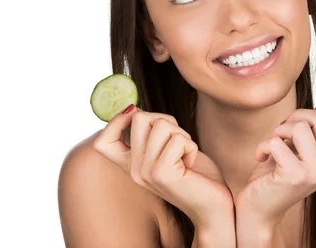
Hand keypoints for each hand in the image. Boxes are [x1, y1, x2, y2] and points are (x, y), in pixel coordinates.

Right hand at [93, 105, 233, 228]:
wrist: (213, 206)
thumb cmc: (195, 174)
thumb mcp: (166, 150)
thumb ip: (151, 134)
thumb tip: (134, 109)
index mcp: (132, 166)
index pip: (103, 142)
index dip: (116, 121)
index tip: (139, 118)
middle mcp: (134, 170)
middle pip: (139, 117)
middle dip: (167, 120)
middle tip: (179, 142)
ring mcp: (145, 172)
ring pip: (161, 124)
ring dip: (182, 134)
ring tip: (185, 155)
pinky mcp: (161, 173)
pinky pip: (178, 139)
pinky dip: (191, 146)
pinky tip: (190, 165)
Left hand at [234, 95, 315, 227]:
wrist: (258, 209)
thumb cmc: (277, 173)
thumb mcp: (301, 149)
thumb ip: (313, 130)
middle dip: (298, 115)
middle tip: (283, 129)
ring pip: (301, 127)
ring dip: (279, 130)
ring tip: (272, 143)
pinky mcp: (296, 176)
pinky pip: (277, 142)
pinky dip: (263, 145)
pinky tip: (261, 157)